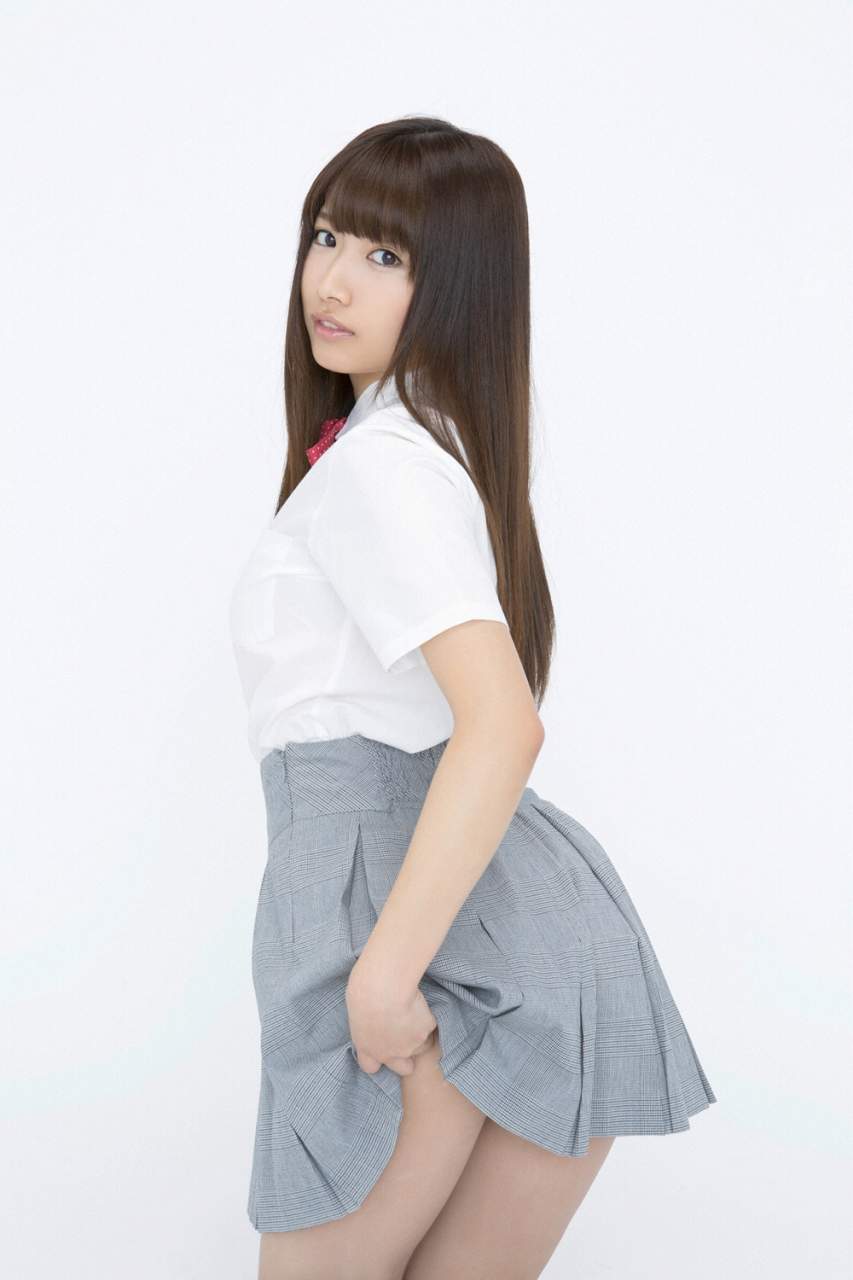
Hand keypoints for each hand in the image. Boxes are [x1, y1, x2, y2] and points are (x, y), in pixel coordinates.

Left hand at [345, 959, 437, 1077]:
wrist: (384, 991)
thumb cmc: (363, 995)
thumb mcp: (356, 1014)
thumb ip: (366, 1026)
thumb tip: (375, 1019)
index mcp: (367, 1049)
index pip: (371, 1066)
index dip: (377, 1057)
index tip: (379, 1044)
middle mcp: (391, 1053)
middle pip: (405, 1068)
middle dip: (406, 1058)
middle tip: (405, 1037)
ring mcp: (411, 1045)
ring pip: (421, 1044)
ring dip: (418, 1033)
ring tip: (411, 1012)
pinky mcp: (426, 1029)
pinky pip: (429, 1023)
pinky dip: (425, 1015)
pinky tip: (417, 1002)